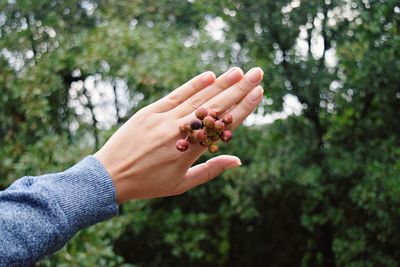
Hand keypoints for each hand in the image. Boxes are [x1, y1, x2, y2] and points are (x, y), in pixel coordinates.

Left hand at [94, 67, 263, 202]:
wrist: (110, 176)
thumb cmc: (149, 183)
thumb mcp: (182, 184)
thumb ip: (211, 170)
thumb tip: (238, 160)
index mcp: (190, 152)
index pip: (223, 126)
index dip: (243, 108)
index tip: (258, 93)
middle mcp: (180, 133)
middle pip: (215, 107)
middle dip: (239, 89)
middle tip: (257, 73)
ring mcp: (163, 120)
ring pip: (198, 99)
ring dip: (220, 84)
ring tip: (239, 71)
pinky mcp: (149, 111)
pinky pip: (175, 95)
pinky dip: (193, 85)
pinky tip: (209, 75)